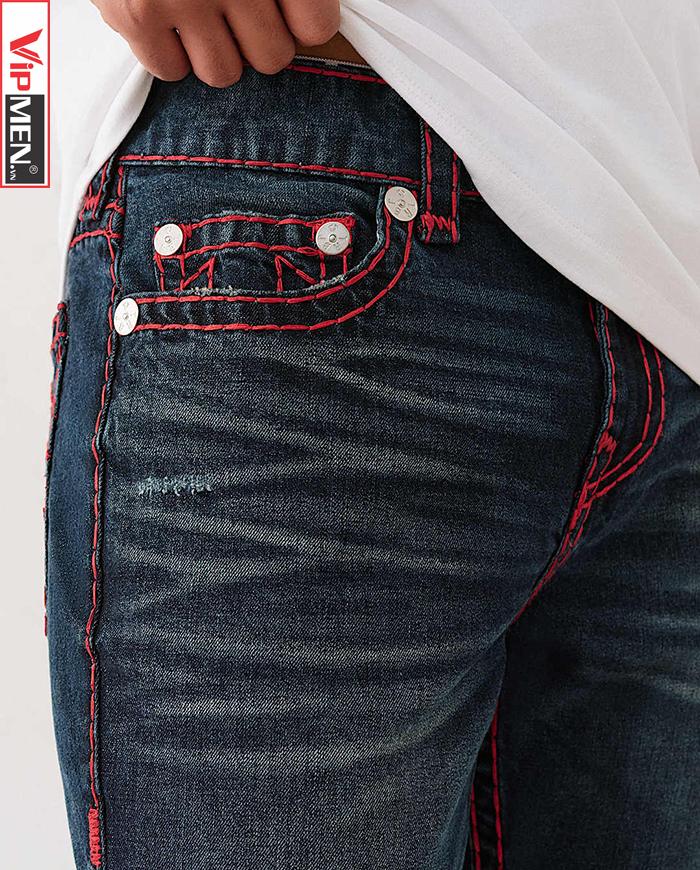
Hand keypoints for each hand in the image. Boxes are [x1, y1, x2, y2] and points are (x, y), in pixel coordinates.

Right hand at [91, 0, 340, 86]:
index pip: (315, 26)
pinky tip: (166, 17)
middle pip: (271, 57)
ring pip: (222, 73)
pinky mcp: (137, 15)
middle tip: (237, 12)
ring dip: (214, 51)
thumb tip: (304, 19)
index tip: (286, 11)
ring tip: (199, 14)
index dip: (302, 22)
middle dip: (257, 40)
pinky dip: (169, 52)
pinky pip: (170, 69)